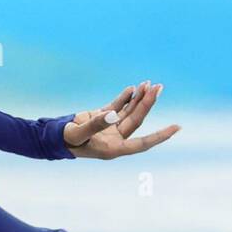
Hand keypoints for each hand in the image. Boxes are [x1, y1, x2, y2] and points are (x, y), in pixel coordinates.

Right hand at [63, 81, 179, 158]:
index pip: (142, 142)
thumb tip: (113, 114)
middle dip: (148, 103)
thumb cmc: (67, 140)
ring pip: (130, 111)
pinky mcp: (103, 118)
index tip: (177, 127)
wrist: (54, 137)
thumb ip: (96, 124)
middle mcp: (116, 137)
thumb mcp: (79, 133)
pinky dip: (126, 98)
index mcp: (114, 147)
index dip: (160, 136)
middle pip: (137, 119)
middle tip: (158, 87)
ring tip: (149, 83)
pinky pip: (118, 106)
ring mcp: (111, 127)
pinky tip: (133, 88)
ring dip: (139, 98)